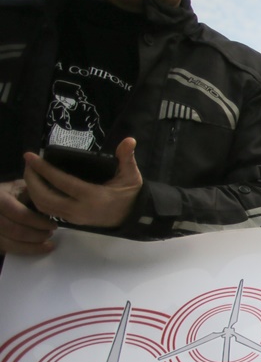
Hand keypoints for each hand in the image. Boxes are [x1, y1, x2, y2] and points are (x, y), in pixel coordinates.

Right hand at [0, 178, 56, 254]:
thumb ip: (34, 196)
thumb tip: (53, 209)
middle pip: (15, 231)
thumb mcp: (21, 187)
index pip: (21, 214)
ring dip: (32, 246)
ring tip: (47, 243)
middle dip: (37, 235)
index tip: (53, 225)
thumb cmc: (11, 193)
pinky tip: (37, 248)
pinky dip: (24, 250)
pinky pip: (7, 249)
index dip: (39, 222)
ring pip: (10, 244)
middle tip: (50, 234)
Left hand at [24, 138, 141, 227]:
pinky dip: (37, 198)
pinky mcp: (71, 221)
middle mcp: (79, 209)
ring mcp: (74, 217)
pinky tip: (37, 186)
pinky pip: (47, 211)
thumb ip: (127, 157)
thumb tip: (129, 140)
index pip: (61, 182)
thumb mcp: (131, 175)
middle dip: (31, 179)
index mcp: (93, 196)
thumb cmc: (130, 194)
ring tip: (30, 173)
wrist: (132, 217)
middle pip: (45, 196)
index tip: (30, 156)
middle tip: (28, 163)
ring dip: (32, 189)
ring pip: (43, 205)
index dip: (43, 169)